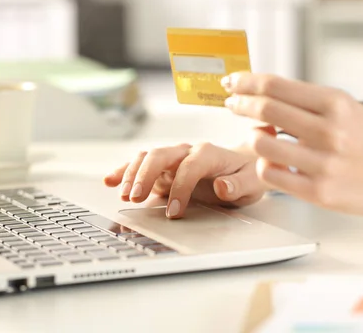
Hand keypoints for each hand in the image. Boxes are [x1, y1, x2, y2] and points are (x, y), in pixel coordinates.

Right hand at [103, 130, 274, 218]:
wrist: (244, 166)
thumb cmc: (249, 174)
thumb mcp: (253, 182)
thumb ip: (238, 185)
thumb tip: (221, 187)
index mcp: (210, 153)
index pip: (190, 165)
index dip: (181, 187)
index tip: (176, 211)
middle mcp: (188, 151)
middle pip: (161, 155)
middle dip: (145, 175)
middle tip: (135, 198)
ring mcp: (173, 159)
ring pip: (147, 157)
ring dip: (132, 174)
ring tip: (123, 195)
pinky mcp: (164, 169)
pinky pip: (140, 165)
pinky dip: (124, 171)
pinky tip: (109, 180)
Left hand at [221, 72, 362, 224]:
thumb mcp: (350, 110)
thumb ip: (309, 104)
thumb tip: (263, 97)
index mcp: (336, 103)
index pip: (275, 85)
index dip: (246, 81)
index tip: (232, 81)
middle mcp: (329, 131)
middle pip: (264, 109)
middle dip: (239, 103)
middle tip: (232, 103)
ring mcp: (324, 164)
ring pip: (261, 143)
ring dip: (252, 136)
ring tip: (259, 135)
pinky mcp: (320, 194)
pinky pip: (272, 175)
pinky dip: (265, 164)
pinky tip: (273, 160)